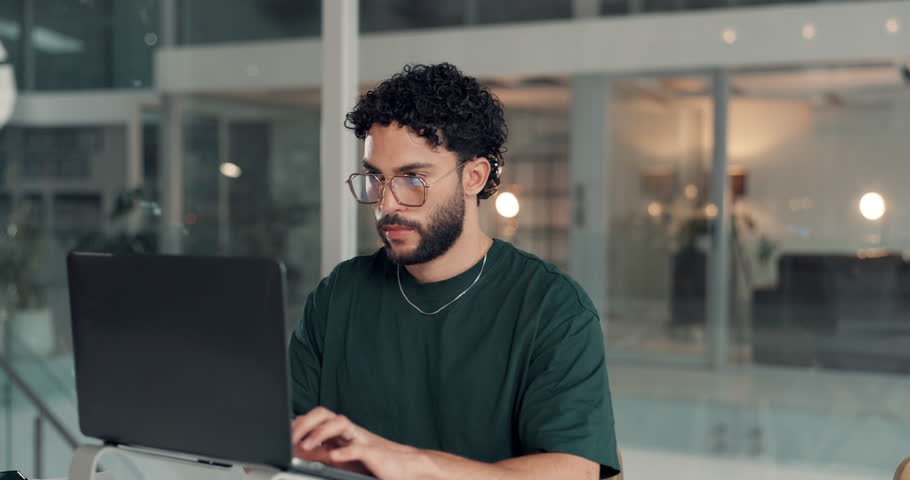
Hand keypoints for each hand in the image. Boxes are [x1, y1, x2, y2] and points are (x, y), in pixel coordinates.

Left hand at [291, 406, 433, 479]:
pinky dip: (344, 451)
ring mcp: (363, 440)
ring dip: (320, 433)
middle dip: (304, 423)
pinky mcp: (375, 453)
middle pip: (324, 414)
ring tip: (306, 446)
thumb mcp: (345, 459)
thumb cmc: (378, 464)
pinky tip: (332, 457)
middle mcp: (351, 432)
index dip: (298, 422)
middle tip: (290, 439)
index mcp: (342, 433)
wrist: (409, 468)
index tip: (281, 433)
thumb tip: (299, 451)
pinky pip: (358, 448)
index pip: (316, 417)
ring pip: (340, 423)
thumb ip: (324, 453)